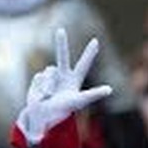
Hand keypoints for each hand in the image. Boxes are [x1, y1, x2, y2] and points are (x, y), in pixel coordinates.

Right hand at [14, 29, 112, 147]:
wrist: (43, 117)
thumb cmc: (63, 111)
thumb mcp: (79, 102)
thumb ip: (94, 94)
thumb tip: (109, 89)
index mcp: (75, 80)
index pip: (84, 64)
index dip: (89, 53)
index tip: (96, 41)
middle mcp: (62, 75)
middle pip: (62, 56)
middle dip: (60, 43)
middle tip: (60, 30)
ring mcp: (50, 77)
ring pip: (49, 72)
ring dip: (48, 86)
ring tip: (49, 97)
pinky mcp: (39, 79)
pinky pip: (40, 78)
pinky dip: (40, 88)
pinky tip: (41, 95)